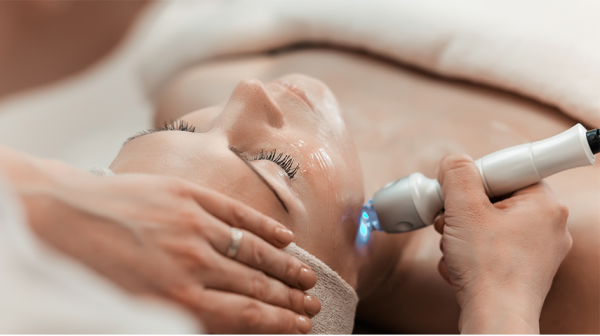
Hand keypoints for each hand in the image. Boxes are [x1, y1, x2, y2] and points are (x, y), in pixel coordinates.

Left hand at [1, 146, 318, 332]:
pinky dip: (264, 227)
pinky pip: (236, 214)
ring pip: (253, 250)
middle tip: (314, 304)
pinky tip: (285, 237)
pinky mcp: (186, 195)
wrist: (55, 216)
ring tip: (308, 277)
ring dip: (286, 266)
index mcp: (176, 298)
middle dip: (290, 298)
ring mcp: (192, 224)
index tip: (303, 325)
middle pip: (256, 284)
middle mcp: (191, 263)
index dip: (280, 321)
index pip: (246, 313)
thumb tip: (225, 321)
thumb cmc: (86, 268)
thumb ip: (181, 316)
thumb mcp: (130, 309)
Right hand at [434, 154, 571, 333]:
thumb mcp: (464, 208)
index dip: (476, 180)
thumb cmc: (487, 268)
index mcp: (544, 203)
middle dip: (463, 210)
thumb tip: (454, 163)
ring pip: (490, 224)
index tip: (459, 194)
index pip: (507, 170)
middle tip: (450, 221)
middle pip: (495, 199)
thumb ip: (457, 174)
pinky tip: (459, 264)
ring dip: (462, 232)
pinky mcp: (524, 270)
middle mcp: (549, 225)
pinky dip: (470, 252)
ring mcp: (538, 250)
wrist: (494, 318)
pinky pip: (492, 247)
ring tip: (454, 246)